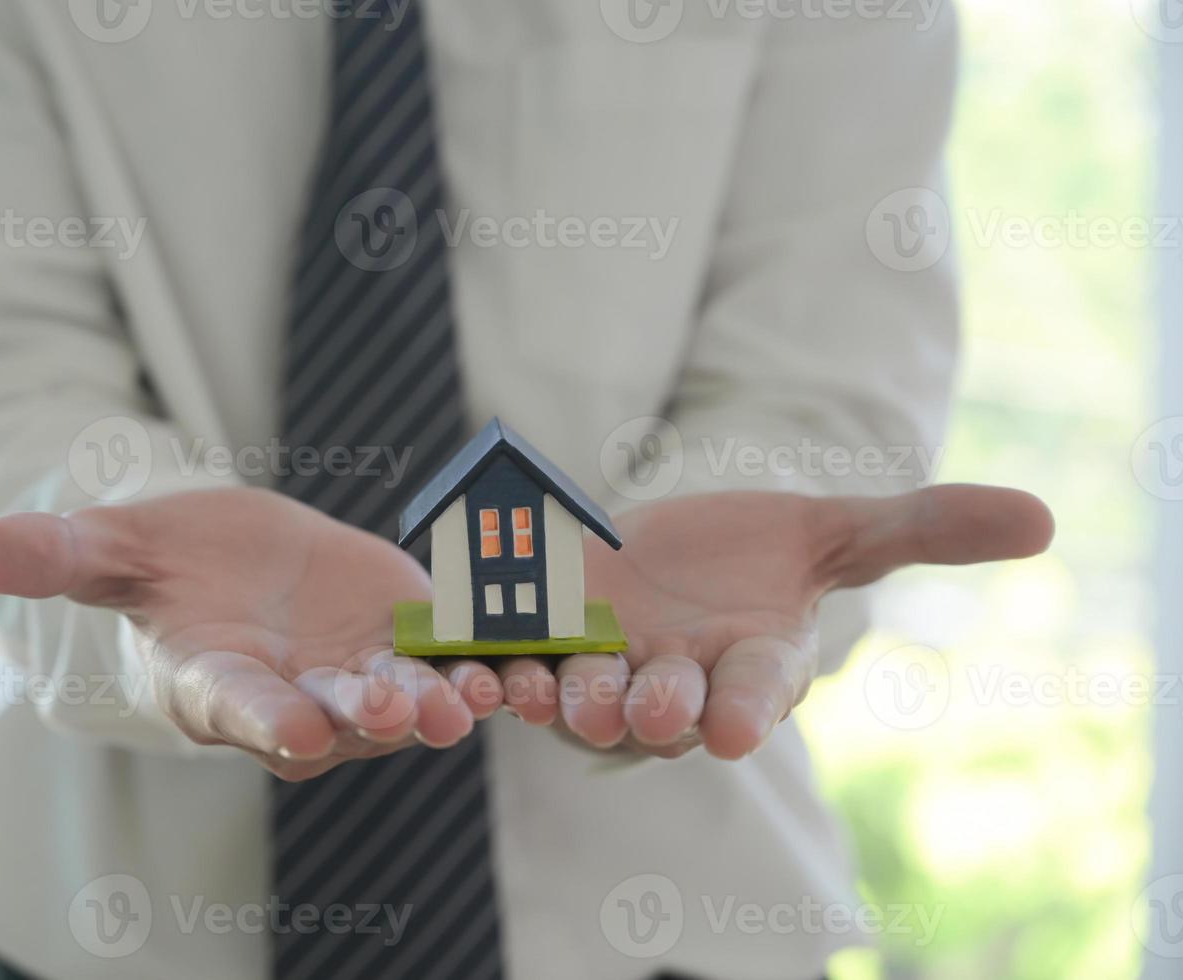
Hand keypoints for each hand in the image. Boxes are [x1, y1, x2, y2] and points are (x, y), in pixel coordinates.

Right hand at [0, 488, 504, 779]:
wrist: (234, 564)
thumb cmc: (166, 565)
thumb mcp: (114, 548)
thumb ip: (61, 556)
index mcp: (219, 684)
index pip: (240, 708)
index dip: (267, 715)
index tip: (293, 725)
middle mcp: (295, 699)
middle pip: (336, 720)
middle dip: (369, 717)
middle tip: (401, 711)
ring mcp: (358, 677)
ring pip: (403, 702)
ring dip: (441, 700)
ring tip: (477, 691)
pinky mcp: (408, 643)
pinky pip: (449, 660)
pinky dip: (483, 659)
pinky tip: (520, 649)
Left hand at [495, 485, 1052, 759]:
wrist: (672, 552)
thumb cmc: (759, 550)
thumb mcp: (838, 530)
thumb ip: (922, 529)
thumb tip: (1043, 518)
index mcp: (752, 666)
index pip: (756, 693)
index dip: (746, 707)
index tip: (735, 725)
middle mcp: (681, 685)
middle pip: (666, 708)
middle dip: (657, 706)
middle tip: (649, 702)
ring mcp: (608, 674)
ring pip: (586, 702)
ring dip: (570, 698)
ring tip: (559, 683)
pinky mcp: (547, 653)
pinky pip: (522, 672)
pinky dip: (503, 670)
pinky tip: (487, 657)